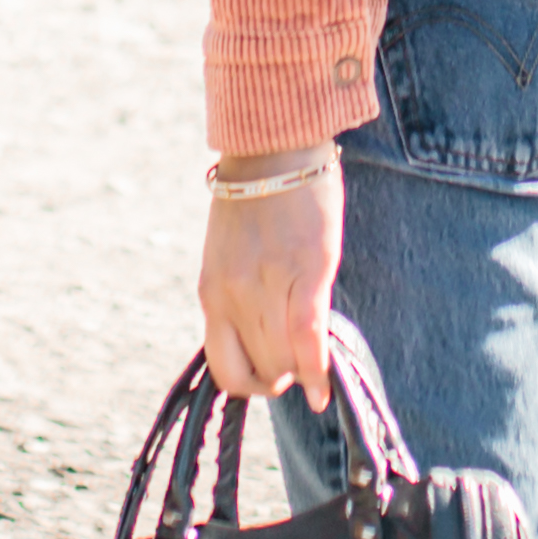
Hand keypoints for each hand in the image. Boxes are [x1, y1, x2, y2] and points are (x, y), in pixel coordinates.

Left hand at [199, 149, 342, 403]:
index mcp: (212, 292)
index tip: (268, 380)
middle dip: (280, 374)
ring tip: (313, 362)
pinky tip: (324, 390)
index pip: (223, 368)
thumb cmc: (257, 200)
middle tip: (297, 363)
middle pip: (260, 367)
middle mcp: (234, 296)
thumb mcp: (230, 256)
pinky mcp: (307, 273)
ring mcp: (268, 286)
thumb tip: (261, 337)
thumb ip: (240, 296)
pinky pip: (310, 337)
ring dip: (300, 370)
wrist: (274, 149)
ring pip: (285, 360)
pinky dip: (318, 369)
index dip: (248, 384)